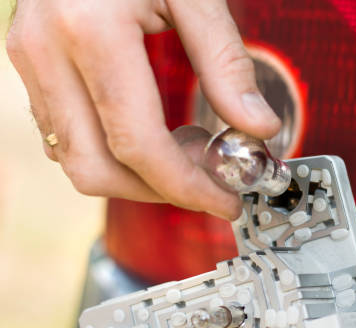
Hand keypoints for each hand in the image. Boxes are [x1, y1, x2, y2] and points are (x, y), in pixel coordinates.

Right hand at [6, 0, 280, 219]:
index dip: (187, 186)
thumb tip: (258, 128)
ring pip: (76, 159)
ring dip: (137, 177)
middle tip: (211, 184)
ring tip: (190, 154)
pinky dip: (113, 152)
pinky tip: (154, 135)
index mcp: (90, 30)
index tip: (226, 199)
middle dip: (159, 192)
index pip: (140, 145)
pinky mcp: (30, 63)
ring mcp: (29, 58)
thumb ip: (227, 64)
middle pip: (97, 168)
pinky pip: (66, 134)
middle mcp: (46, 51)